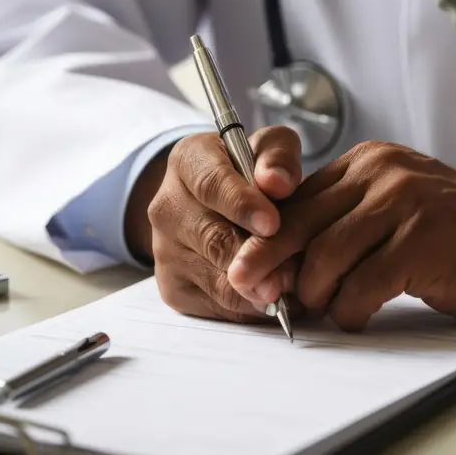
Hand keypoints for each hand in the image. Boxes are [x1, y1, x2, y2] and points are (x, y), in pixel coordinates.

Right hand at [127, 126, 301, 321]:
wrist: (216, 204)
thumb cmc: (251, 173)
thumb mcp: (270, 148)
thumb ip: (278, 155)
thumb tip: (277, 183)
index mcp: (188, 161)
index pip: (209, 184)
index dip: (242, 205)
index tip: (272, 222)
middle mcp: (167, 206)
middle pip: (212, 239)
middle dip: (253, 258)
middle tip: (290, 272)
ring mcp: (165, 250)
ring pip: (216, 279)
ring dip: (255, 287)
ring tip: (290, 287)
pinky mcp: (173, 288)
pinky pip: (216, 305)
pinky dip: (248, 306)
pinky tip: (273, 296)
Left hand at [227, 141, 455, 329]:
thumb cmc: (449, 233)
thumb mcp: (390, 210)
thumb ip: (341, 224)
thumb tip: (281, 265)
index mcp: (367, 162)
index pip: (298, 199)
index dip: (266, 238)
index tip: (244, 268)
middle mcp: (382, 173)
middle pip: (301, 223)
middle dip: (270, 264)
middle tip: (255, 294)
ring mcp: (405, 204)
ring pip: (326, 256)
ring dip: (316, 294)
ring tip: (323, 310)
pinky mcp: (424, 241)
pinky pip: (363, 285)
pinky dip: (350, 310)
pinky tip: (357, 317)